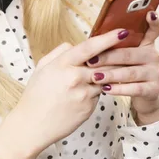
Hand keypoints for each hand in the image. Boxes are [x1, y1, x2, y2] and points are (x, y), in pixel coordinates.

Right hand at [0, 27, 131, 158]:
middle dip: (116, 56)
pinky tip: (82, 95)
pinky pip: (99, 94)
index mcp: (63, 64)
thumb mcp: (42, 67)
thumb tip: (76, 45)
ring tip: (96, 75)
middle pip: (105, 62)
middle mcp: (75, 77)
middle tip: (126, 50)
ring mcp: (84, 94)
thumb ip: (60, 52)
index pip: (90, 47)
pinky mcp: (89, 108)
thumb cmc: (36, 96)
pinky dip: (96, 91)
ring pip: (105, 78)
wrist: (32, 126)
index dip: (108, 38)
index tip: (123, 32)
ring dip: (106, 75)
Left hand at [86, 11, 158, 123]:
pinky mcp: (154, 89)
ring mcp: (155, 73)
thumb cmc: (129, 70)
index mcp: (146, 44)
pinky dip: (119, 89)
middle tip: (91, 60)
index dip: (154, 21)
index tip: (150, 13)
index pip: (154, 29)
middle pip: (131, 53)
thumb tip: (96, 37)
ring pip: (131, 72)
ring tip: (95, 76)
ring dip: (111, 74)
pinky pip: (135, 88)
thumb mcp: (126, 56)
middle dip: (109, 57)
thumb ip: (118, 46)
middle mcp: (153, 56)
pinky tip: (106, 88)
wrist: (145, 96)